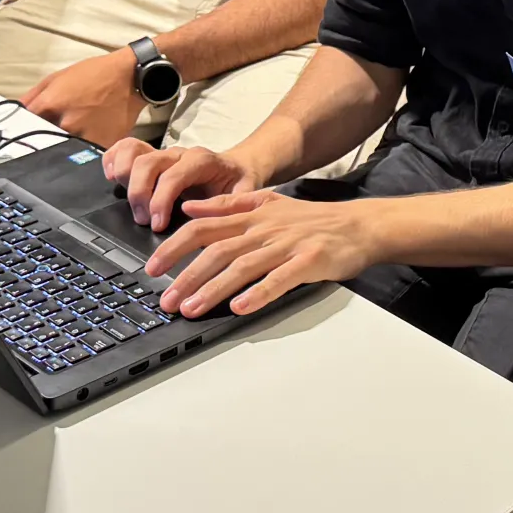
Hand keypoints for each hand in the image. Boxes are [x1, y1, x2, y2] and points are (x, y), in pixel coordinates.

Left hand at [24, 49, 146, 147]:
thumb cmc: (95, 74)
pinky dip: (86, 150)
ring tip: (80, 129)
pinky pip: (87, 155)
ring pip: (66, 151)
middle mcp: (67, 124)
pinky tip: (93, 133)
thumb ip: (32, 96)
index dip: (25, 129)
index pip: (24, 127)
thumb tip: (16, 112)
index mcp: (52, 104)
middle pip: (45, 141)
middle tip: (61, 126)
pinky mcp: (103, 146)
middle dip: (48, 136)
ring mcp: (86, 137)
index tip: (27, 132)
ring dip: (68, 144)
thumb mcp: (57, 77)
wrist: (130, 77)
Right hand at [108, 138, 258, 236]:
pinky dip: (113, 160)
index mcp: (202, 161)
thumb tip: (205, 222)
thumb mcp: (245, 197)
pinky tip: (113, 178)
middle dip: (140, 195)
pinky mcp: (152, 157)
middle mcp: (179, 154)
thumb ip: (229, 207)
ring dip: (125, 179)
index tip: (157, 225)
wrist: (238, 169)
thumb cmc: (239, 185)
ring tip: (133, 206)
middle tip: (145, 221)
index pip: (173, 176)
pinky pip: (125, 148)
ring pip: (133, 151)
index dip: (160, 201)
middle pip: (147, 163)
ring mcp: (163, 153)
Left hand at [152, 191, 388, 317]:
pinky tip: (241, 308)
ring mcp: (287, 244)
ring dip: (213, 289)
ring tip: (192, 308)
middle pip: (217, 250)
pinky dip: (258, 293)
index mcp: (251, 216)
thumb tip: (189, 206)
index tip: (153, 268)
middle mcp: (264, 228)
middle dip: (187, 276)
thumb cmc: (313, 221)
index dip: (175, 246)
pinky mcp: (309, 261)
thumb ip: (227, 206)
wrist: (360, 225)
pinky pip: (279, 278)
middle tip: (166, 299)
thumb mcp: (267, 203)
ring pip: (242, 266)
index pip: (203, 227)